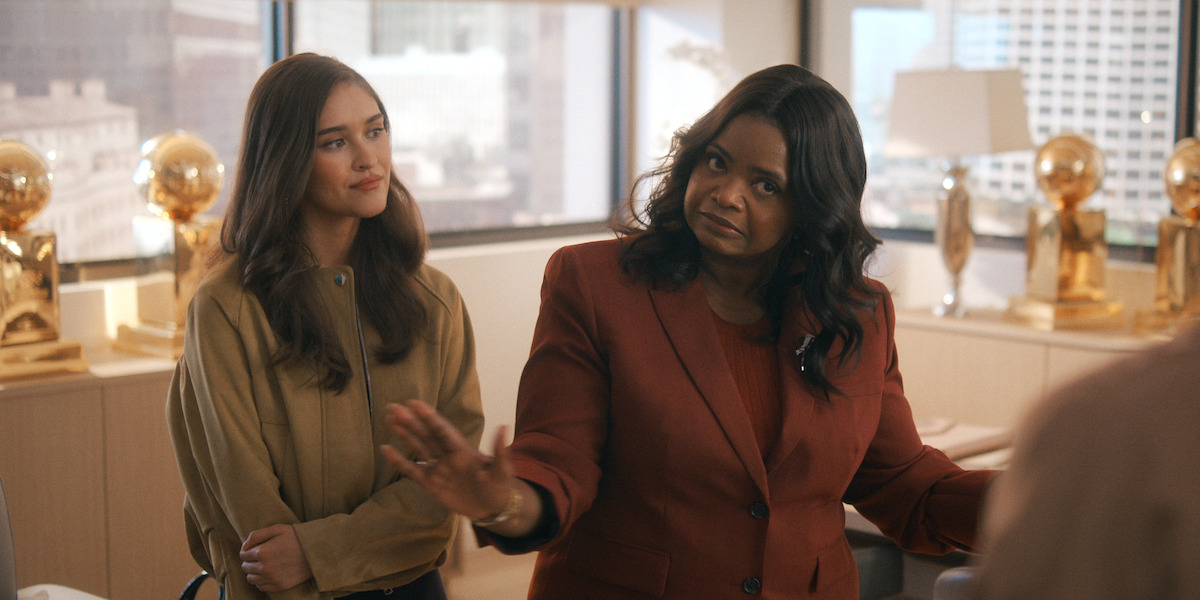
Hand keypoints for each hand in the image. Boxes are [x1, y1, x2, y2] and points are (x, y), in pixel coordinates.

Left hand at [239, 524, 312, 591]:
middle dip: (249, 561)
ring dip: (253, 572)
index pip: (243, 555)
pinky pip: (261, 587)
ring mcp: (272, 578)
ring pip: (251, 579)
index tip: (253, 549)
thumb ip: (256, 535)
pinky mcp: (279, 586)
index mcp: (262, 552)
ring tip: (263, 565)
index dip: (247, 551)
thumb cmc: (297, 537)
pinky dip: (261, 581)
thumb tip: (244, 547)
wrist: (317, 550)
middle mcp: (265, 567)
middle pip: (245, 567)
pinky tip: (268, 574)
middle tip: (258, 557)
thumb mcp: (277, 529)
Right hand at [381, 401, 514, 522]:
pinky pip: (412, 471)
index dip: (429, 417)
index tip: (414, 403)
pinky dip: (399, 461)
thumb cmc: (500, 486)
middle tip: (393, 407)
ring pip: (418, 448)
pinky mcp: (432, 485)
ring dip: (404, 434)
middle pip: (426, 435)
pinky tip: (386, 449)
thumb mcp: (502, 469)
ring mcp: (438, 469)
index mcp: (463, 450)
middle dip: (410, 421)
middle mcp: (448, 456)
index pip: (442, 430)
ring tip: (390, 418)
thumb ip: (500, 450)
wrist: (494, 508)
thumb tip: (504, 427)